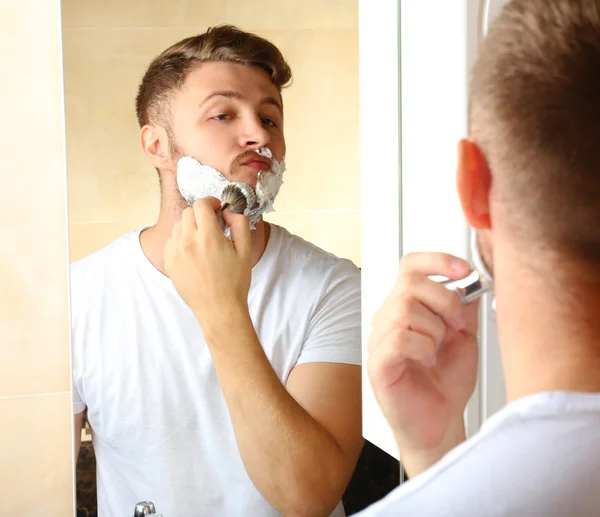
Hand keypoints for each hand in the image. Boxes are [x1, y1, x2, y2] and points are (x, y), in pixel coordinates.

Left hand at [164, 197, 252, 331]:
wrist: (218, 309)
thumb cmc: (234, 281)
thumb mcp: (245, 250)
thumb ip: (239, 223)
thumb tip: (228, 211)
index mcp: (208, 237)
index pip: (201, 205)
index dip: (211, 203)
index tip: (217, 209)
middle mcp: (188, 242)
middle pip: (188, 212)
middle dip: (201, 214)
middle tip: (212, 225)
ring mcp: (176, 252)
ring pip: (179, 226)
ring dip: (190, 226)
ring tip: (203, 241)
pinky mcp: (169, 262)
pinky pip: (172, 241)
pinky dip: (182, 240)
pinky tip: (194, 252)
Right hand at [367, 252, 479, 475]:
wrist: (440, 422)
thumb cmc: (445, 383)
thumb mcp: (465, 337)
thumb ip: (464, 308)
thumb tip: (470, 281)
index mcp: (407, 307)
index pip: (411, 266)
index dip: (436, 260)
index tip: (464, 270)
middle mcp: (389, 318)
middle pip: (409, 283)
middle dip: (444, 300)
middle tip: (457, 324)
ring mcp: (380, 340)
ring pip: (404, 308)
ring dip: (434, 328)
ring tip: (439, 348)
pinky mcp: (378, 363)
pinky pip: (398, 337)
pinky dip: (423, 346)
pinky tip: (428, 359)